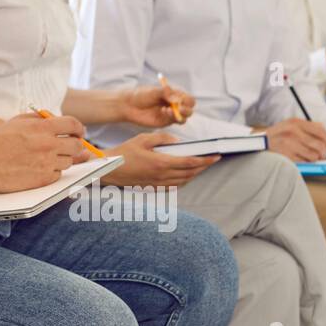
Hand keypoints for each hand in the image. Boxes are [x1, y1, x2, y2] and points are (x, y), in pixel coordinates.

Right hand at [0, 114, 85, 192]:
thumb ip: (39, 118)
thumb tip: (56, 120)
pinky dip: (52, 171)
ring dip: (62, 159)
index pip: (73, 125)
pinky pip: (58, 175)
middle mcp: (48, 145)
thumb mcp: (18, 121)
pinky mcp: (44, 179)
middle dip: (75, 145)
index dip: (79, 129)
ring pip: (69, 161)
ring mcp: (47, 163)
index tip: (79, 132)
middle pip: (77, 146)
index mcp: (42, 127)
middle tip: (70, 146)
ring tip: (46, 157)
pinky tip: (39, 168)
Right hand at [102, 132, 218, 186]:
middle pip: (190, 173)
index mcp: (161, 162)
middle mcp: (162, 175)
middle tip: (212, 160)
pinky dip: (184, 181)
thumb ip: (162, 138)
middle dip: (203, 167)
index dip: (205, 160)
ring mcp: (158, 183)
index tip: (215, 156)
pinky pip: (175, 186)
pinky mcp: (154, 187)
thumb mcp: (142, 139)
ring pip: (184, 181)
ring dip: (195, 174)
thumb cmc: (124, 152)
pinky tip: (186, 175)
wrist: (110, 169)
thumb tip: (176, 141)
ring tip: (201, 166)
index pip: (190, 162)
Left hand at [123, 82, 194, 126]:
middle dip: (187, 109)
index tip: (180, 101)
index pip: (188, 99)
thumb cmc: (141, 95)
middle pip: (190, 109)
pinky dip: (172, 118)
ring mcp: (171, 114)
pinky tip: (163, 112)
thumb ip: (165, 93)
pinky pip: (175, 122)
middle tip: (179, 108)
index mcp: (174, 94)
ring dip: (180, 115)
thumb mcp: (153, 91)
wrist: (129, 105)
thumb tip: (177, 99)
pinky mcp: (166, 122)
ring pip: (185, 117)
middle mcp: (175, 104)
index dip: (187, 100)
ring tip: (166, 110)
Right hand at [264, 118, 325, 161]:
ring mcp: (289, 144)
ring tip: (310, 157)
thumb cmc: (277, 135)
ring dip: (314, 159)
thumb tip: (325, 135)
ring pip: (314, 155)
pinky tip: (301, 159)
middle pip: (320, 145)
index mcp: (296, 122)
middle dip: (323, 152)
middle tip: (321, 155)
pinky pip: (305, 162)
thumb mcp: (290, 125)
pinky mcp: (286, 155)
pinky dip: (306, 163)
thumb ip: (307, 127)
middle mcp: (293, 132)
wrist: (259, 142)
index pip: (320, 131)